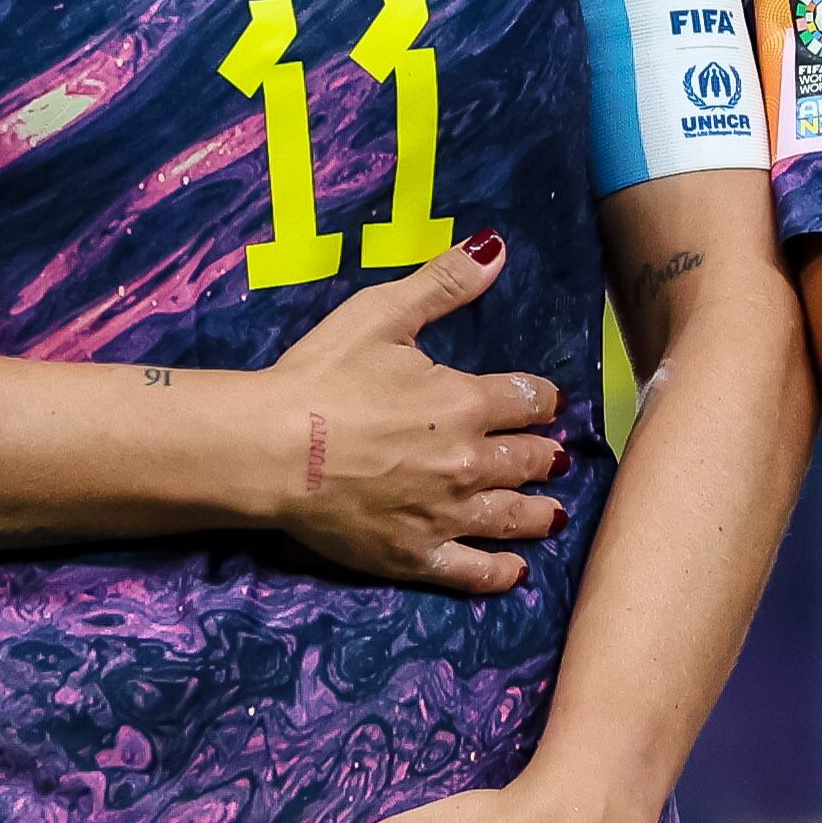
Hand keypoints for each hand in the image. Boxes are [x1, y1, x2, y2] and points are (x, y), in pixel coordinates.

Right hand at [255, 232, 568, 589]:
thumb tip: (496, 249)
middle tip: (552, 459)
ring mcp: (445, 515)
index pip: (528, 400)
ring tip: (554, 514)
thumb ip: (443, 284)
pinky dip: (499, 574)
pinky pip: (471, 572)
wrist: (267, 450)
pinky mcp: (414, 555)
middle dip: (544, 456)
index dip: (540, 400)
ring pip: (512, 517)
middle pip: (528, 460)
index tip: (544, 403)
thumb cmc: (318, 376)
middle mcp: (469, 462)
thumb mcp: (381, 315)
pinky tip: (515, 572)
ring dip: (539, 513)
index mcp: (466, 401)